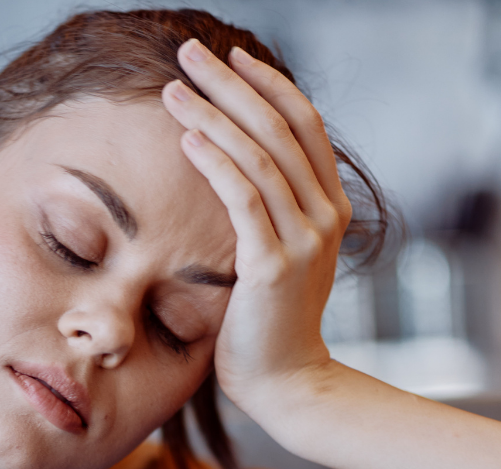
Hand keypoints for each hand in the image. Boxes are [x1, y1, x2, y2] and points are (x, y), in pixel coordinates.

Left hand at [161, 40, 352, 420]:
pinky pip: (243, 200)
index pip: (302, 125)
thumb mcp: (275, 257)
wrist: (287, 384)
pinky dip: (216, 164)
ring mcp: (303, 239)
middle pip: (279, 127)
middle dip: (232, 83)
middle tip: (191, 51)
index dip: (268, 85)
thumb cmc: (267, 324)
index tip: (231, 58)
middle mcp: (323, 215)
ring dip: (213, 114)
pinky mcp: (273, 265)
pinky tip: (187, 138)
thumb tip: (229, 174)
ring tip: (173, 87)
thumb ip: (266, 215)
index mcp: (327, 206)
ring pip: (259, 155)